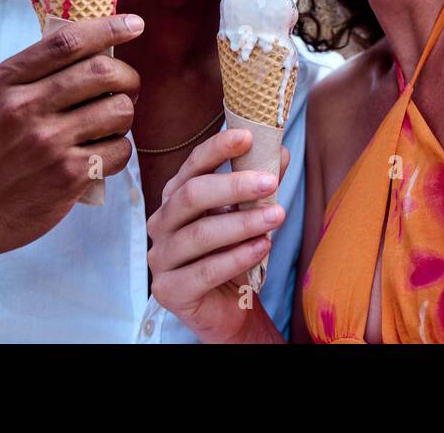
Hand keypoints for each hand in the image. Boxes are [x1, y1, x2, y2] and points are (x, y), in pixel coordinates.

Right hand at [0, 14, 143, 260]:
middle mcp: (24, 108)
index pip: (66, 41)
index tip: (134, 24)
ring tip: (108, 125)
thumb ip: (34, 73)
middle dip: (127, 77)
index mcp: (4, 82)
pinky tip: (100, 154)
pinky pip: (120, 150)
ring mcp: (48, 143)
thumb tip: (96, 46)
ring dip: (124, 115)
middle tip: (126, 87)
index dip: (108, 28)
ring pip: (119, 110)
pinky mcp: (68, 175)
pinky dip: (119, 150)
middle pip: (102, 71)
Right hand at [147, 129, 289, 343]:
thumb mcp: (247, 214)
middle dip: (234, 185)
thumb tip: (282, 153)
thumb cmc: (232, 252)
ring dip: (243, 223)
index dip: (217, 148)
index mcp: (176, 197)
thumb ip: (260, 186)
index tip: (247, 136)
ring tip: (276, 216)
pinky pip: (204, 271)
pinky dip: (237, 256)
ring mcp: (161, 257)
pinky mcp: (169, 290)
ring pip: (200, 233)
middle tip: (270, 182)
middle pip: (192, 195)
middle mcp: (162, 222)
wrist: (227, 306)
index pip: (192, 165)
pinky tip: (262, 247)